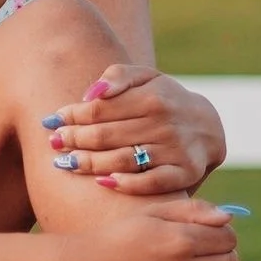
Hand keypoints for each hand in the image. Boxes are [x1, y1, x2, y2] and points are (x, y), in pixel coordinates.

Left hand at [42, 64, 225, 195]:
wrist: (208, 126)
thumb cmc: (165, 99)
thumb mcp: (147, 77)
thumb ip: (118, 76)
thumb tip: (91, 94)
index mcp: (151, 97)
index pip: (100, 109)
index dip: (72, 116)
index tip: (52, 121)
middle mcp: (164, 123)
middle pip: (106, 135)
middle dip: (74, 139)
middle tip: (53, 143)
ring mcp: (174, 150)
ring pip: (122, 160)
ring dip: (89, 163)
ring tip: (65, 163)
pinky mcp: (183, 173)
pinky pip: (150, 182)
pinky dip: (125, 184)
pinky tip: (102, 182)